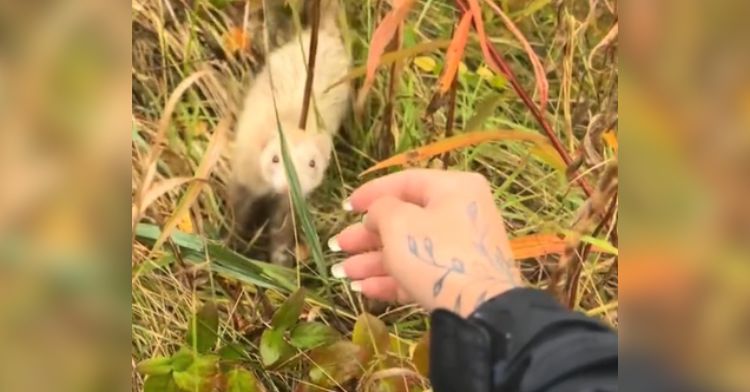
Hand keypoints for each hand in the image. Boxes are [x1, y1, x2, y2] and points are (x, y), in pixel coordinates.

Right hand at [328, 169, 521, 316]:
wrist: (479, 310)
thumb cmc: (436, 255)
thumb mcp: (399, 223)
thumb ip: (380, 209)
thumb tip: (378, 214)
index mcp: (454, 188)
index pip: (406, 181)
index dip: (372, 192)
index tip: (346, 207)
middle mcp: (461, 213)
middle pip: (405, 219)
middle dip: (367, 235)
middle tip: (338, 245)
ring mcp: (462, 249)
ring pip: (409, 249)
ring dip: (373, 260)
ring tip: (342, 272)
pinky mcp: (459, 280)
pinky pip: (420, 272)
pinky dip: (392, 278)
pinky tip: (364, 288)